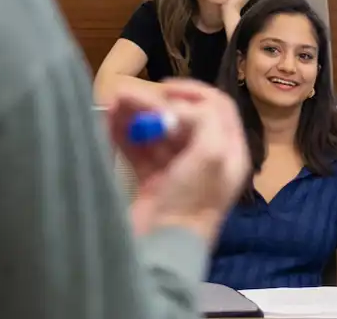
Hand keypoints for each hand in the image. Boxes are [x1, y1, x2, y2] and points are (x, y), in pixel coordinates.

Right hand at [104, 81, 249, 240]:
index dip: (192, 92)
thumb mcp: (210, 155)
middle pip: (182, 118)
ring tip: (113, 103)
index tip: (164, 88)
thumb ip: (202, 120)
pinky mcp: (152, 183)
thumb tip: (174, 107)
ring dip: (135, 115)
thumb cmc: (192, 202)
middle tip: (127, 95)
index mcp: (227, 152)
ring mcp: (177, 172)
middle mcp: (205, 159)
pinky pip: (138, 151)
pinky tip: (108, 121)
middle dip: (154, 103)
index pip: (217, 107)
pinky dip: (123, 135)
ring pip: (156, 132)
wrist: (162, 248)